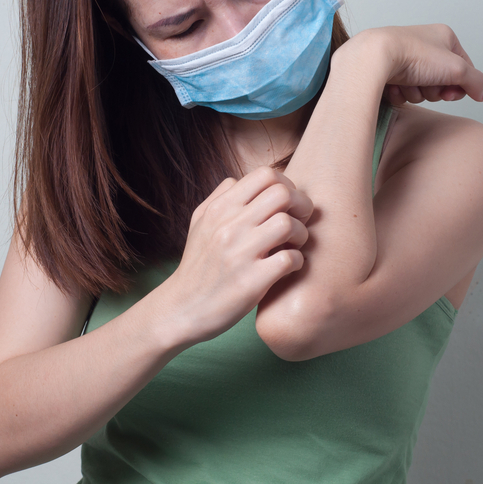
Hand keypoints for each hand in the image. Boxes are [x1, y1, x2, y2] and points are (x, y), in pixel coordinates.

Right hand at [167, 166, 313, 344]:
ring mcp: (240, 254)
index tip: (287, 205)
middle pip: (283, 194)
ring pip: (289, 224)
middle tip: (299, 222)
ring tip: (293, 246)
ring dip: (301, 235)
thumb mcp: (199, 224)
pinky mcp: (251, 282)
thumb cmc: (197, 265)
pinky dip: (297, 261)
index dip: (286, 185)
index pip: (265, 174)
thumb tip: (239, 179)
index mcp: (220, 209)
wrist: (181, 309)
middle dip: (301, 206)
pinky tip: (288, 267)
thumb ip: (219, 197)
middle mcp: (228, 226)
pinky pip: (290, 259)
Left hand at [345, 24, 482, 103]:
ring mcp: (404, 58)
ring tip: (408, 84)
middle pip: (441, 82)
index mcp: (442, 37)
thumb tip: (482, 93)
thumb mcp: (456, 68)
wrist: (374, 57)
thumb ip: (475, 82)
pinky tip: (394, 86)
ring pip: (421, 90)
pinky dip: (400, 94)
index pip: (463, 67)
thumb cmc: (413, 55)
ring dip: (417, 93)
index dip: (460, 85)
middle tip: (428, 87)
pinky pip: (402, 92)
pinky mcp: (388, 71)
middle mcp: (423, 45)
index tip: (452, 93)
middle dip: (435, 91)